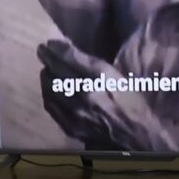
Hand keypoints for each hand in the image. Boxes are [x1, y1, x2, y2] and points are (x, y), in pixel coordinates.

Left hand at [36, 39, 178, 153]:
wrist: (135, 136)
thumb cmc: (131, 102)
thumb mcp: (116, 77)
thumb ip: (92, 64)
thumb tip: (68, 51)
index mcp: (99, 80)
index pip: (69, 59)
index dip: (56, 49)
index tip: (48, 43)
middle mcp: (84, 95)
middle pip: (56, 74)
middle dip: (47, 61)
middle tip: (43, 52)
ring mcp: (75, 113)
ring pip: (50, 90)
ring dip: (45, 78)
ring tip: (46, 71)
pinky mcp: (71, 127)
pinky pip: (52, 108)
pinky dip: (47, 96)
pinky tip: (49, 92)